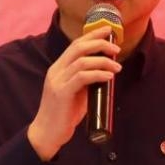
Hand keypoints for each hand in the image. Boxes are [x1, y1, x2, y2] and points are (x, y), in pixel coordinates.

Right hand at [27, 25, 121, 160]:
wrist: (47, 133)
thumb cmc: (63, 114)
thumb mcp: (76, 93)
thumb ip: (86, 81)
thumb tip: (106, 74)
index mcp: (59, 68)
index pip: (75, 44)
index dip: (92, 35)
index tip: (108, 31)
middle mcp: (56, 71)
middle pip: (79, 47)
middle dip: (100, 43)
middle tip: (116, 49)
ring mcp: (58, 81)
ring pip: (82, 61)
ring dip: (103, 61)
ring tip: (117, 67)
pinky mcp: (62, 93)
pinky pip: (82, 78)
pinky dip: (98, 74)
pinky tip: (109, 77)